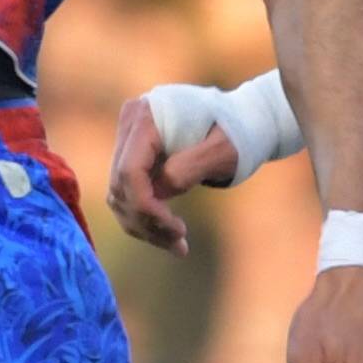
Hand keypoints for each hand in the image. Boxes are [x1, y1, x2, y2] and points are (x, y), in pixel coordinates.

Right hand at [108, 88, 246, 252]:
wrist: (242, 120)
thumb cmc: (236, 133)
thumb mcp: (221, 151)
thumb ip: (188, 168)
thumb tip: (157, 194)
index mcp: (147, 116)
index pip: (130, 171)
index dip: (146, 206)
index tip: (176, 229)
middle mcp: (130, 125)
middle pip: (121, 187)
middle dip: (147, 222)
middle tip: (180, 244)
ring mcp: (128, 141)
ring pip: (120, 197)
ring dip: (145, 227)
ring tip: (178, 245)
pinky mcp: (134, 157)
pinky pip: (129, 195)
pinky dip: (146, 219)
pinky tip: (170, 235)